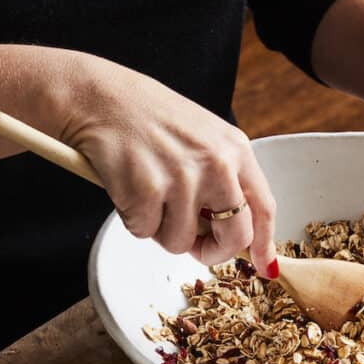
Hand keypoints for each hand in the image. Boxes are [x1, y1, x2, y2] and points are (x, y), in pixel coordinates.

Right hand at [54, 53, 277, 275]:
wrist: (99, 97)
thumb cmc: (148, 118)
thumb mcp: (203, 138)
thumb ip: (223, 179)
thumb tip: (233, 233)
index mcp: (235, 149)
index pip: (263, 207)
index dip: (264, 244)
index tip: (263, 266)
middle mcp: (217, 163)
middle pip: (235, 236)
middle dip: (214, 251)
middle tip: (193, 245)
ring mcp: (183, 177)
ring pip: (181, 241)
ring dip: (161, 230)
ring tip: (148, 194)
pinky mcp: (147, 189)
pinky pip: (145, 232)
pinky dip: (133, 219)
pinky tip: (128, 187)